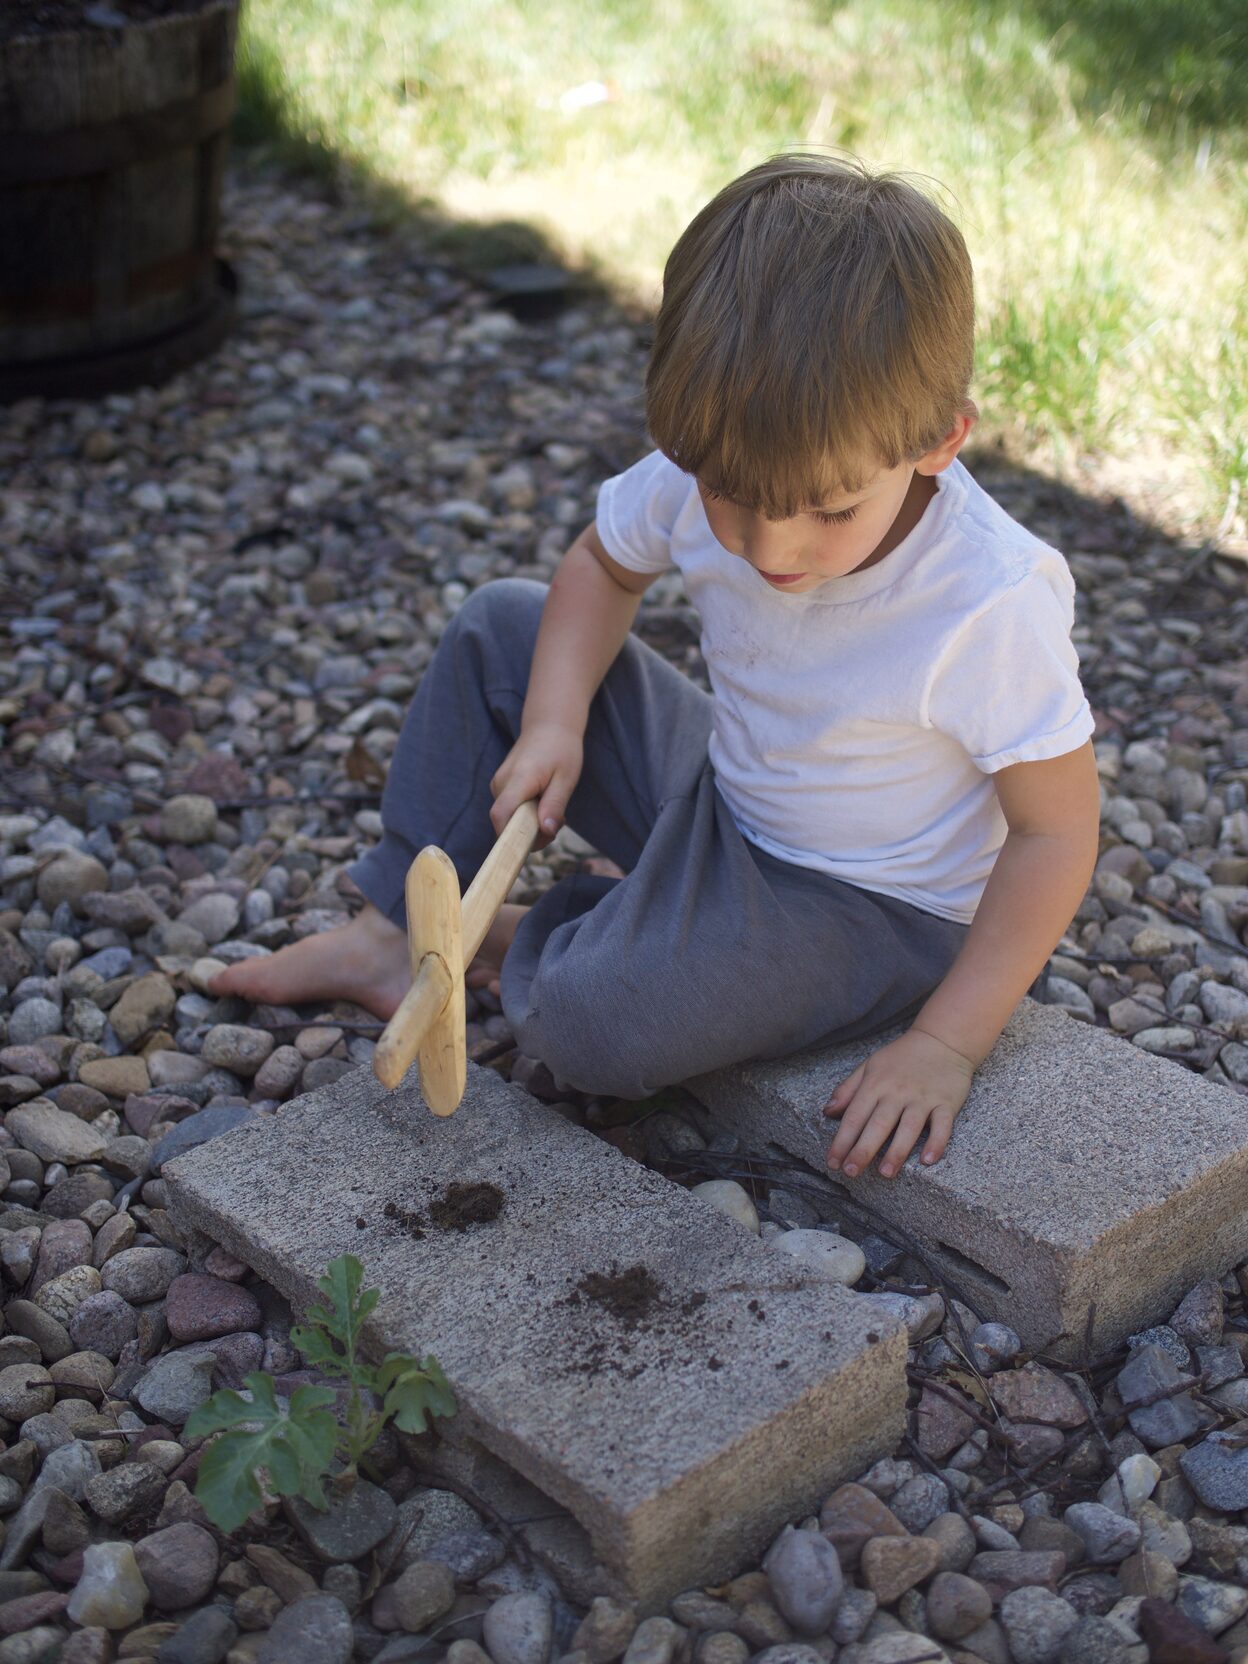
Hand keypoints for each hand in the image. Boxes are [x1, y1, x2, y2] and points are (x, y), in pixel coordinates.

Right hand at [490, 722, 583, 846]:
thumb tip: (546, 832)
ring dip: (530, 823)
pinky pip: (509, 810)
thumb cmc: (561, 750)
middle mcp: (501, 782)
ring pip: (508, 818)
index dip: (511, 837)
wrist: (549, 726)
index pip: (500, 815)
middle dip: (531, 833)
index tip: (535, 843)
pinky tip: (542, 802)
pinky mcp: (500, 786)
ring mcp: (498, 784)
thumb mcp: (566, 779)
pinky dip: (526, 814)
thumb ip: (554, 806)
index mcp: (518, 779)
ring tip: (552, 808)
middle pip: (506, 822)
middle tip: (557, 823)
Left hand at [822, 1028, 975, 1179]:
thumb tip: (827, 1111)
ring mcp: (923, 1098)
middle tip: (851, 1172)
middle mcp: (898, 1092)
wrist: (942, 1040)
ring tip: (885, 1173)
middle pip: (878, 1124)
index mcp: (876, 1084)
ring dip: (897, 1151)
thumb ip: (847, 1089)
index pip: (855, 1116)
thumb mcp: (870, 1065)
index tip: (832, 1161)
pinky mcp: (946, 1103)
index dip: (842, 1140)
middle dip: (863, 1150)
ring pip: (909, 1127)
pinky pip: (943, 1125)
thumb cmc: (901, 1057)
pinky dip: (937, 1142)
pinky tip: (928, 1160)